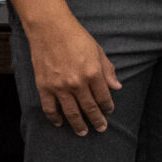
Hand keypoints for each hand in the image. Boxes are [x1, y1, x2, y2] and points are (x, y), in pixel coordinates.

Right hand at [25, 11, 121, 134]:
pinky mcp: (44, 87)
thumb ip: (108, 71)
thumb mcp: (98, 51)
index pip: (103, 97)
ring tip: (83, 132)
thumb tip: (116, 87)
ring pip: (71, 112)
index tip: (109, 112)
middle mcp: (77, 83)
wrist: (50, 28)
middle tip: (100, 128)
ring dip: (78, 125)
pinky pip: (50, 108)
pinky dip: (55, 118)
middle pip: (89, 108)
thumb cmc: (76, 37)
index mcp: (93, 73)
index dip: (107, 107)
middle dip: (96, 120)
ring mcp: (60, 86)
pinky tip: (60, 123)